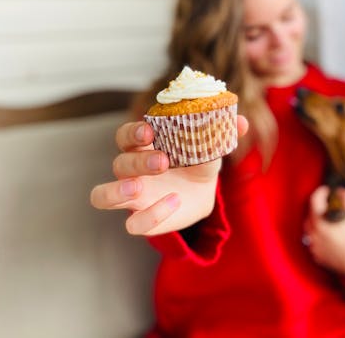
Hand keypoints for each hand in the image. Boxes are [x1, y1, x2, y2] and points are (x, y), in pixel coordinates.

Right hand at [90, 116, 248, 236]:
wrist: (202, 191)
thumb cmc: (198, 158)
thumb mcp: (211, 144)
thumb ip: (223, 131)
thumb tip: (242, 122)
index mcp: (143, 145)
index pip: (124, 135)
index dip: (132, 133)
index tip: (149, 131)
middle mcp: (131, 169)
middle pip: (118, 163)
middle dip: (138, 162)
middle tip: (163, 161)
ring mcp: (133, 196)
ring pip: (102, 195)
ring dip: (117, 191)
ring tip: (138, 188)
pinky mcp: (141, 219)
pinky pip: (132, 223)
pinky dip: (151, 215)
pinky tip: (173, 203)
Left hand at [303, 186, 344, 282]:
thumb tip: (342, 190)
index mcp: (320, 223)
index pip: (314, 200)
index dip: (320, 192)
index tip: (326, 190)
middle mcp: (313, 234)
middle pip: (309, 215)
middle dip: (317, 207)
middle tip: (327, 205)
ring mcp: (314, 246)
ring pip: (309, 229)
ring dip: (316, 222)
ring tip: (327, 220)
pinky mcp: (317, 256)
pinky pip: (312, 242)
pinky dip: (318, 236)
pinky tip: (328, 235)